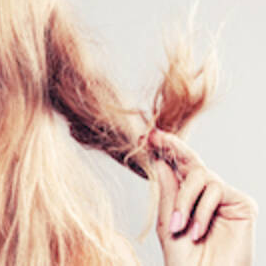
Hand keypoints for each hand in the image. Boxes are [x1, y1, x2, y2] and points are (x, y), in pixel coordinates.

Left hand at [149, 129, 256, 265]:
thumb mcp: (168, 222)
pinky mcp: (242, 203)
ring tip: (178, 227)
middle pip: (190, 161)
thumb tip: (161, 160)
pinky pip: (215, 189)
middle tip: (153, 137)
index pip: (176, 167)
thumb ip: (167, 192)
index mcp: (186, 196)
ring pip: (200, 175)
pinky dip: (201, 210)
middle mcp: (206, 193)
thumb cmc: (185, 259)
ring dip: (184, 200)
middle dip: (171, 147)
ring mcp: (225, 197)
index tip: (146, 136)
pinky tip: (196, 231)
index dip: (163, 149)